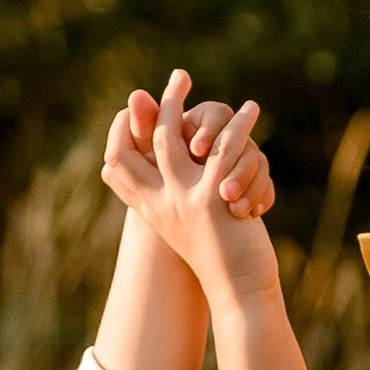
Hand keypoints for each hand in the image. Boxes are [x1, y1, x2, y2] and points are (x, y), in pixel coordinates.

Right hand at [101, 66, 280, 300]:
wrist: (238, 293)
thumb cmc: (219, 260)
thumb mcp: (192, 226)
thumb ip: (180, 196)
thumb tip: (181, 171)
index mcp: (152, 210)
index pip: (117, 165)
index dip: (120, 134)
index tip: (130, 109)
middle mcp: (162, 203)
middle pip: (147, 143)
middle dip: (161, 104)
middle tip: (178, 75)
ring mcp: (183, 200)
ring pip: (174, 138)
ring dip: (190, 104)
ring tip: (208, 83)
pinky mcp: (213, 200)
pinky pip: (223, 150)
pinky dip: (238, 125)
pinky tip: (251, 110)